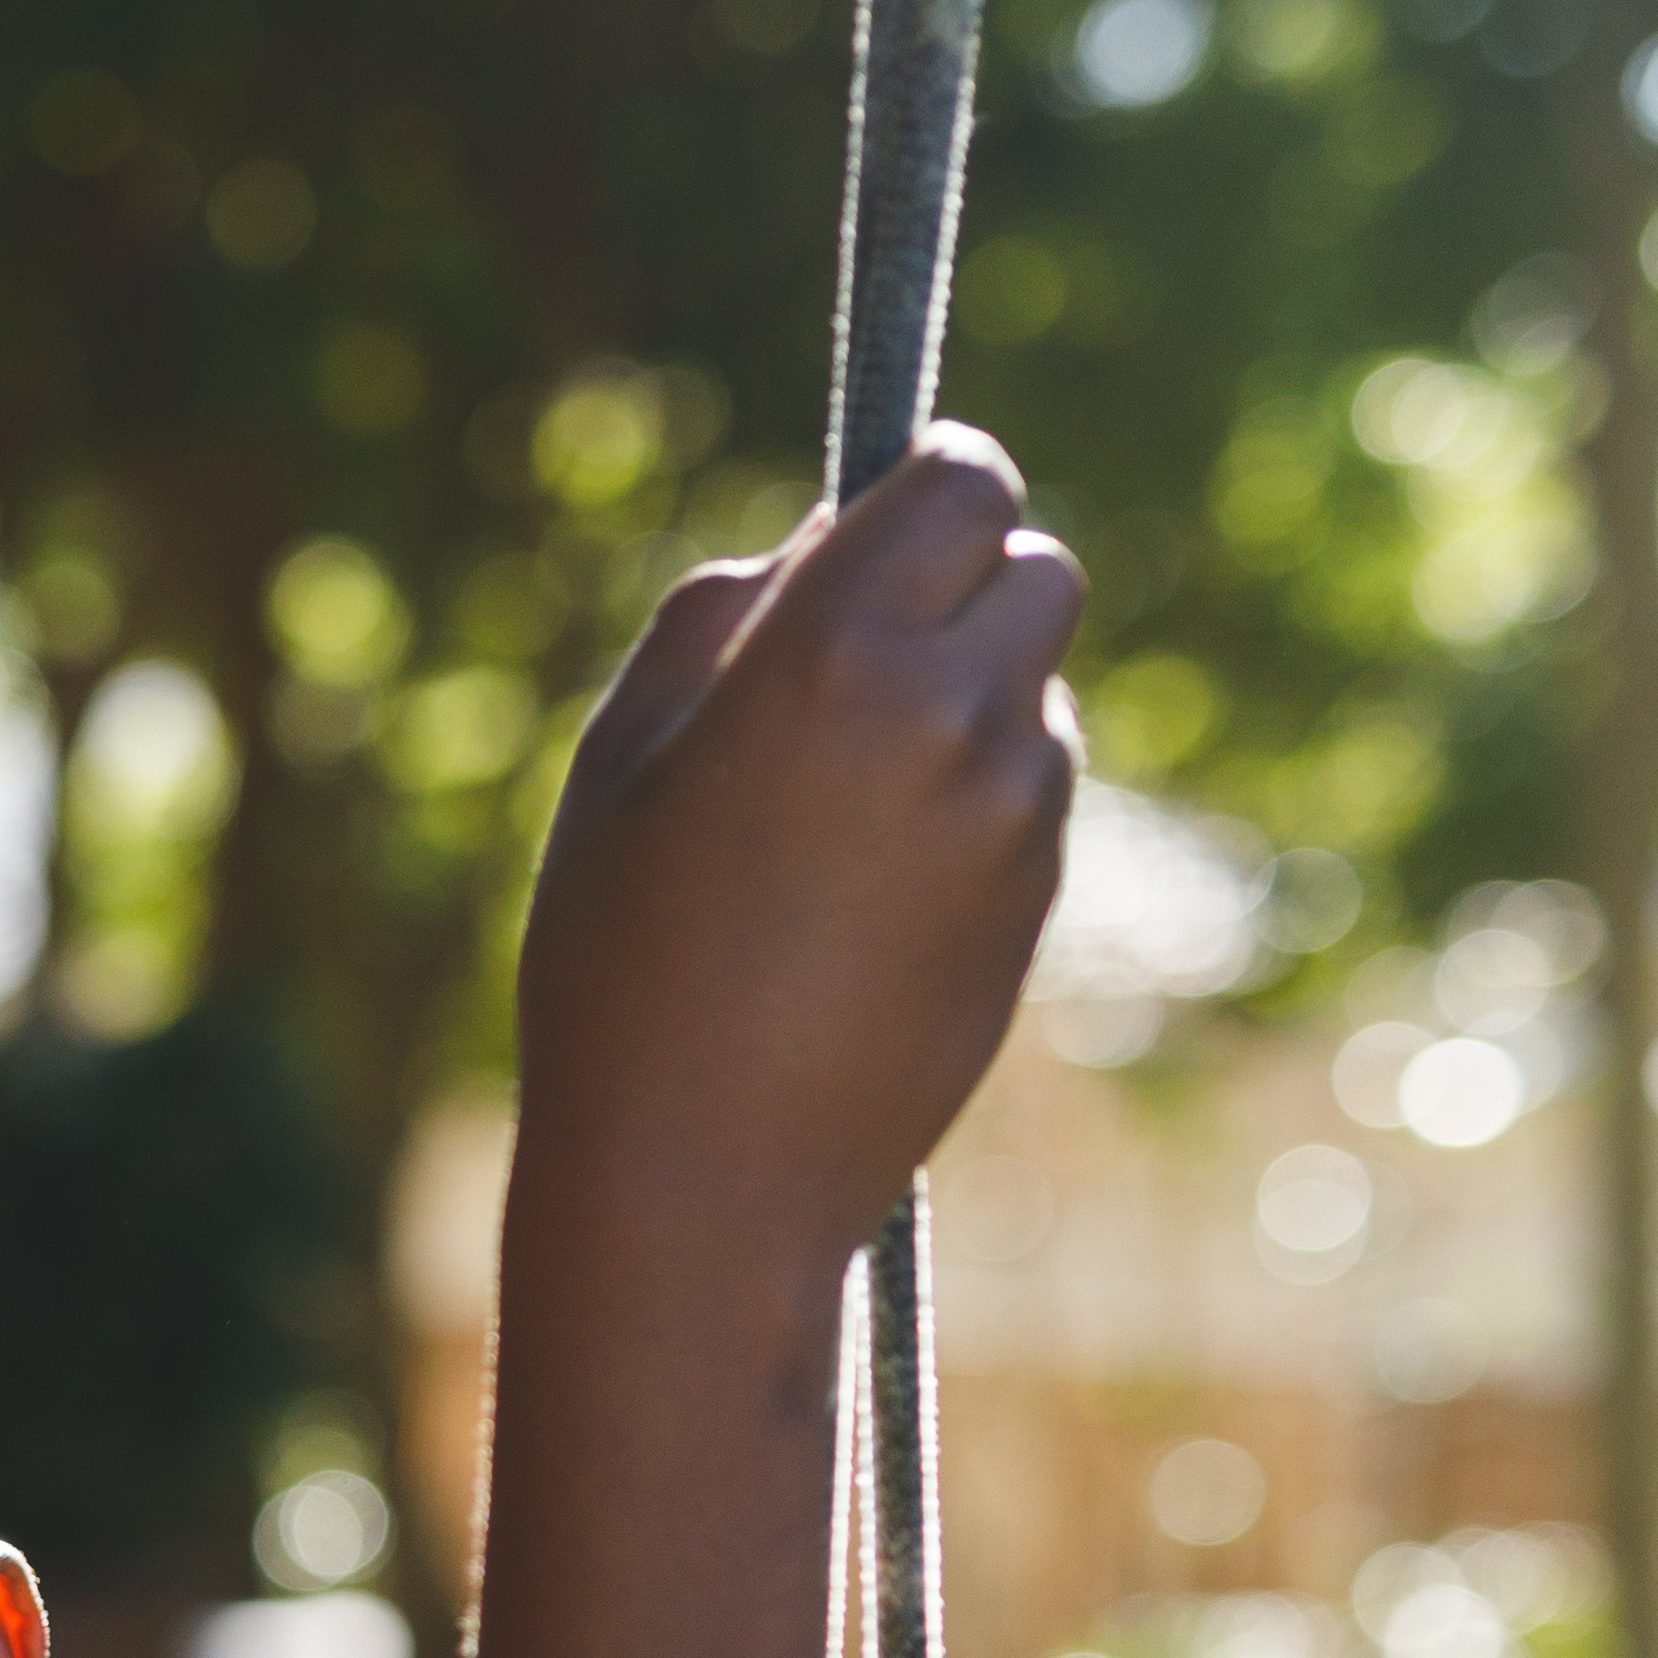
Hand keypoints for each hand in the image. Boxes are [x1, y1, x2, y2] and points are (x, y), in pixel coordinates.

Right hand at [514, 420, 1084, 1268]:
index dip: (933, 486)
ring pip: (1035, 688)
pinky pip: (1030, 792)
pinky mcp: (1041, 894)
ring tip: (836, 811)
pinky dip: (974, 800)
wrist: (704, 1177)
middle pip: (1037, 567)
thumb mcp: (617, 768)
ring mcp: (1016, 809)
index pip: (967, 481)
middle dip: (968, 586)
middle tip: (867, 655)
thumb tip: (812, 547)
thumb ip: (714, 621)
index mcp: (835, 653)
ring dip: (968, 702)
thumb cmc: (620, 970)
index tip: (889, 521)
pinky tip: (868, 891)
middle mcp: (953, 712)